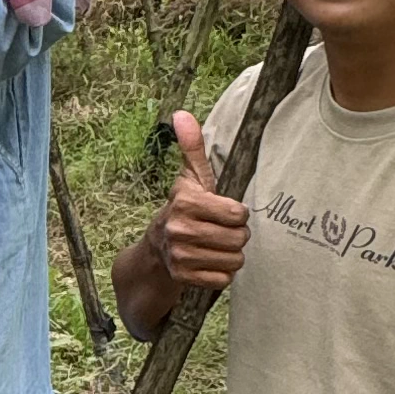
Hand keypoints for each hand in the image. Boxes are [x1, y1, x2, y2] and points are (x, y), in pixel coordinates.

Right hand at [153, 109, 249, 293]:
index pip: (238, 213)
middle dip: (236, 237)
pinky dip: (220, 274)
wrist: (155, 252)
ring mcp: (180, 255)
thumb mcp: (189, 180)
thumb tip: (181, 114)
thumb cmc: (183, 211)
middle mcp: (180, 228)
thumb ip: (192, 147)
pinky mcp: (183, 277)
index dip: (237, 214)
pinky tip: (208, 264)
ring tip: (215, 248)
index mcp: (186, 201)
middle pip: (240, 238)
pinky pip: (223, 279)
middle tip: (220, 232)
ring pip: (234, 260)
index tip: (224, 213)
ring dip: (230, 256)